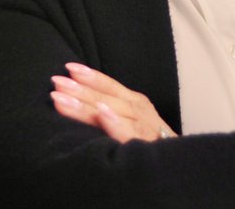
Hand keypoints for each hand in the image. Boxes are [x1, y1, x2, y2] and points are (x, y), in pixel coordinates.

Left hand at [50, 62, 176, 142]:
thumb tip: (74, 98)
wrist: (177, 167)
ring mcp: (147, 128)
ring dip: (88, 104)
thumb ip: (110, 111)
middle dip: (81, 90)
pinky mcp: (149, 146)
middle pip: (109, 97)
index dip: (91, 76)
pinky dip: (117, 123)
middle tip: (57, 83)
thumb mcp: (130, 123)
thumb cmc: (148, 144)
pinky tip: (103, 114)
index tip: (68, 67)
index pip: (111, 87)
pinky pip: (131, 133)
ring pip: (115, 112)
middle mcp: (142, 112)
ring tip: (64, 99)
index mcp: (136, 104)